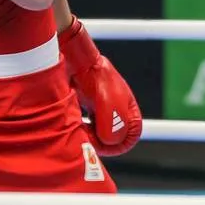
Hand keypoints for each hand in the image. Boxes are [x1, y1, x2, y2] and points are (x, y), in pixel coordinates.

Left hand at [58, 15, 142, 155]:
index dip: (117, 146)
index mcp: (129, 110)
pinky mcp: (89, 106)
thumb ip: (113, 126)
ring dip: (89, 136)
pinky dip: (81, 128)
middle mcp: (118, 111)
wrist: (76, 59)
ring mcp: (102, 108)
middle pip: (113, 137)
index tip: (102, 144)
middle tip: (87, 138)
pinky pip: (87, 124)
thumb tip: (109, 142)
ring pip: (99, 132)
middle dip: (100, 142)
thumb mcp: (109, 104)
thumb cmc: (96, 78)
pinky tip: (74, 123)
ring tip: (79, 129)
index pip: (131, 137)